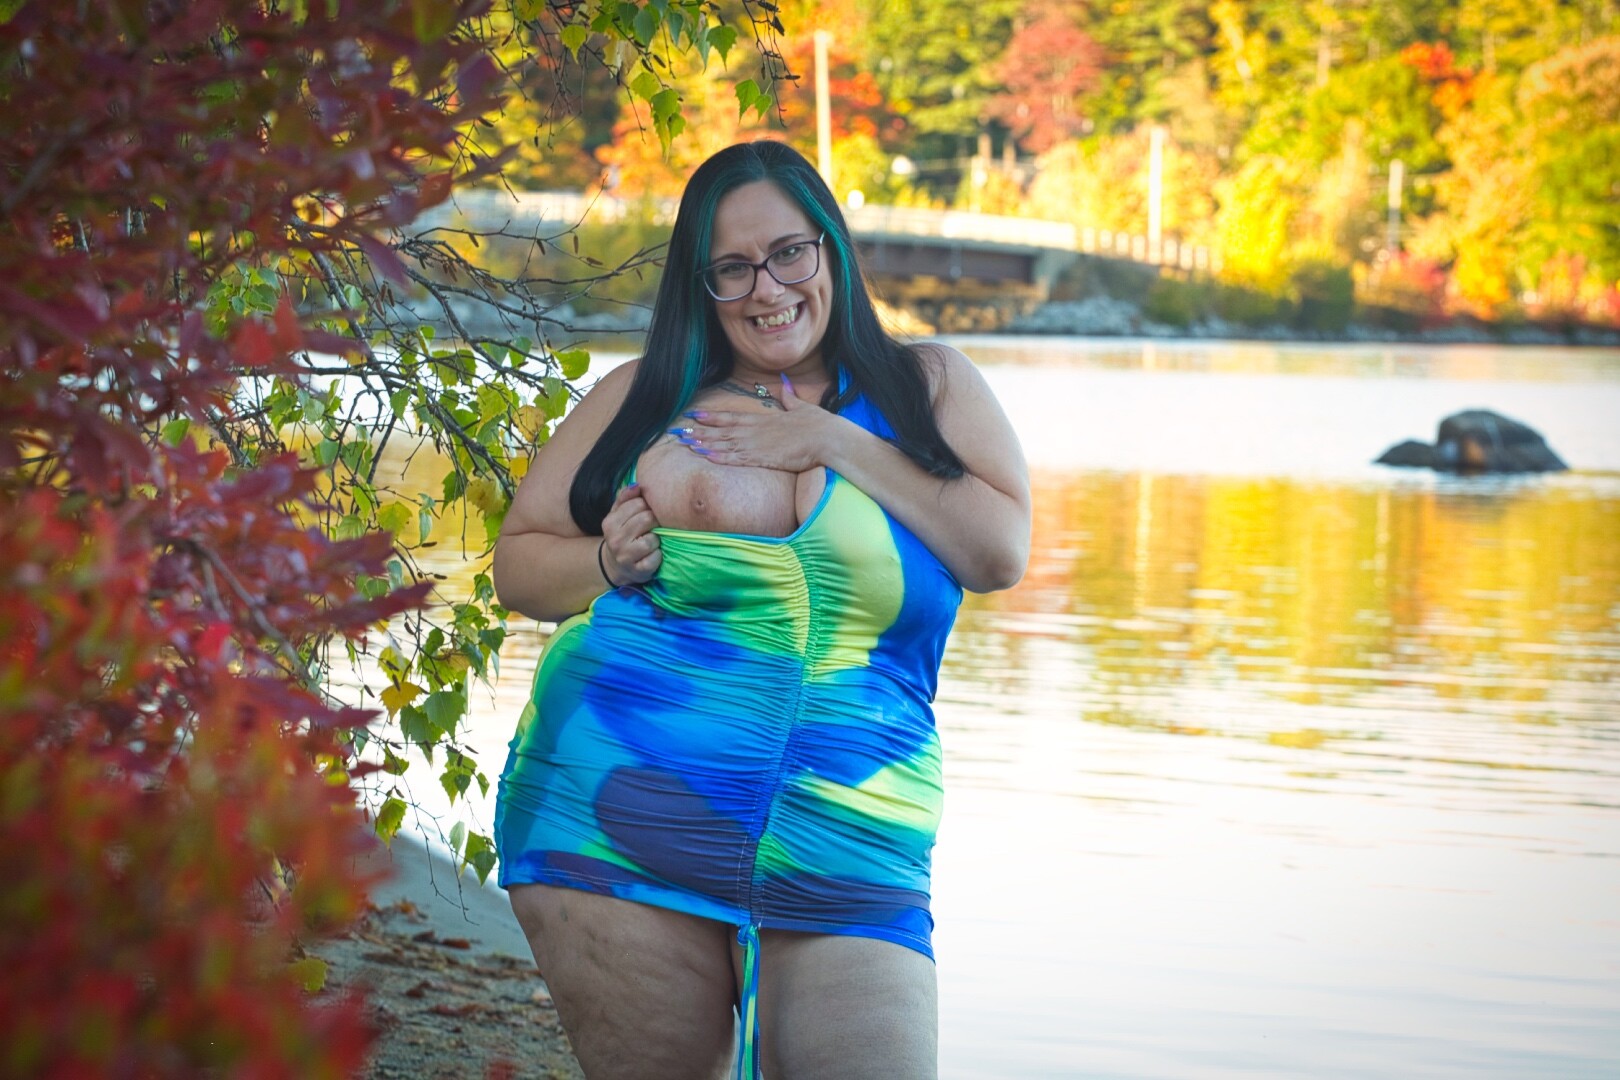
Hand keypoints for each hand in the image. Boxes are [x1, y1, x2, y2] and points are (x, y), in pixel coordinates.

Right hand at [600, 483, 660, 584]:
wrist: (614, 566)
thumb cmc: (621, 535)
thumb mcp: (618, 515)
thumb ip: (626, 497)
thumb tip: (638, 485)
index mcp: (610, 522)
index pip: (638, 504)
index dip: (647, 507)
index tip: (647, 513)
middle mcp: (615, 539)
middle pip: (647, 519)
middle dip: (654, 522)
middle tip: (652, 527)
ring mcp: (625, 556)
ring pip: (653, 539)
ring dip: (656, 540)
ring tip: (651, 542)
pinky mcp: (638, 570)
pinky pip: (656, 557)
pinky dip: (658, 556)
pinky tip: (652, 555)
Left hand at [682, 375, 845, 471]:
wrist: (828, 439)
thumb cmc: (819, 424)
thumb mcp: (802, 407)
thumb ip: (789, 397)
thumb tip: (784, 384)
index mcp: (763, 418)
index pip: (732, 417)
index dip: (712, 416)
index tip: (695, 414)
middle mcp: (756, 430)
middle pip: (722, 431)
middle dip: (701, 431)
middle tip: (681, 432)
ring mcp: (758, 444)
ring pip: (725, 445)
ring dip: (705, 445)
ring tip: (686, 444)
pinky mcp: (764, 459)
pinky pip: (737, 459)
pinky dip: (720, 458)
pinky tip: (707, 457)